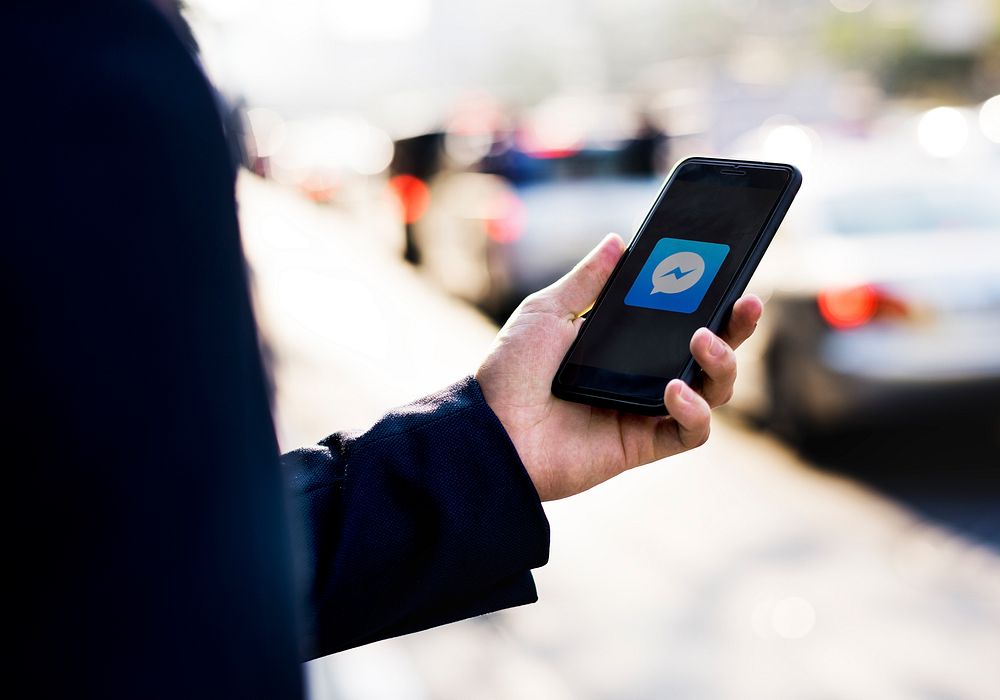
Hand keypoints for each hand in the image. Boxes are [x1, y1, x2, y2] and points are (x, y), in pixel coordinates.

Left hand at [476, 233, 762, 500]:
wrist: (489, 430)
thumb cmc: (510, 372)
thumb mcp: (546, 313)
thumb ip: (587, 281)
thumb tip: (619, 241)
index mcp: (624, 343)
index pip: (681, 316)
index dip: (711, 297)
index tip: (729, 269)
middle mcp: (642, 375)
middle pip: (710, 352)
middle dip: (736, 327)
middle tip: (745, 301)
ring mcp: (646, 410)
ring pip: (713, 390)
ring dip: (721, 364)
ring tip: (702, 339)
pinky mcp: (644, 445)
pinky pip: (692, 432)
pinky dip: (694, 410)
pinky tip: (675, 389)